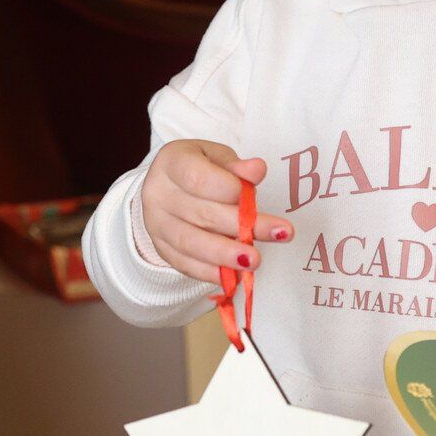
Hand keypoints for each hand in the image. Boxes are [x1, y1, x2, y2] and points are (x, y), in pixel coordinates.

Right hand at [139, 140, 293, 283]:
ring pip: (191, 243)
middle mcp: (158, 194)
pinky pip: (186, 265)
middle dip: (241, 226)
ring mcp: (156, 224)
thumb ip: (235, 166)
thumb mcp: (216, 158)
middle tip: (280, 233)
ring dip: (226, 255)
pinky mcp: (162, 249)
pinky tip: (234, 277)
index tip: (253, 195)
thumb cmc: (198, 168)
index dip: (228, 189)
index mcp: (171, 162)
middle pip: (200, 214)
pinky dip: (211, 273)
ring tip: (254, 260)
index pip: (198, 178)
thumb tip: (257, 170)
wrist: (167, 188)